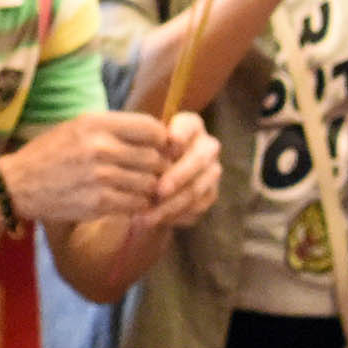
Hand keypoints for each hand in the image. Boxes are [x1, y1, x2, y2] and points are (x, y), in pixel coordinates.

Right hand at [0, 110, 178, 228]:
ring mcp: (101, 176)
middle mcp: (101, 147)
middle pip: (154, 158)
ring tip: (140, 188)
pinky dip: (138, 205)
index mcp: (97, 123)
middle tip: (153, 172)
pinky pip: (136, 204)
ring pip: (149, 184)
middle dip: (158, 167)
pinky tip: (129, 201)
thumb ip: (113, 129)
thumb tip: (155, 134)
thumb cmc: (50, 153)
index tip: (158, 148)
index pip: (151, 128)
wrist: (18, 185)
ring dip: (150, 188)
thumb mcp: (77, 127)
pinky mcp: (98, 202)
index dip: (161, 140)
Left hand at [140, 113, 223, 233]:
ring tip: (145, 217)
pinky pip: (196, 207)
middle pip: (198, 160)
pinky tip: (154, 222)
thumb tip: (140, 155)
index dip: (182, 134)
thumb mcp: (135, 147)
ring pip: (197, 188)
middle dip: (178, 176)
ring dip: (172, 205)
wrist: (148, 180)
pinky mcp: (210, 193)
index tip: (170, 143)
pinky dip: (175, 216)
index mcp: (190, 125)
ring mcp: (211, 170)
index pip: (189, 126)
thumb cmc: (138, 155)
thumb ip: (140, 146)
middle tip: (158, 191)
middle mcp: (206, 146)